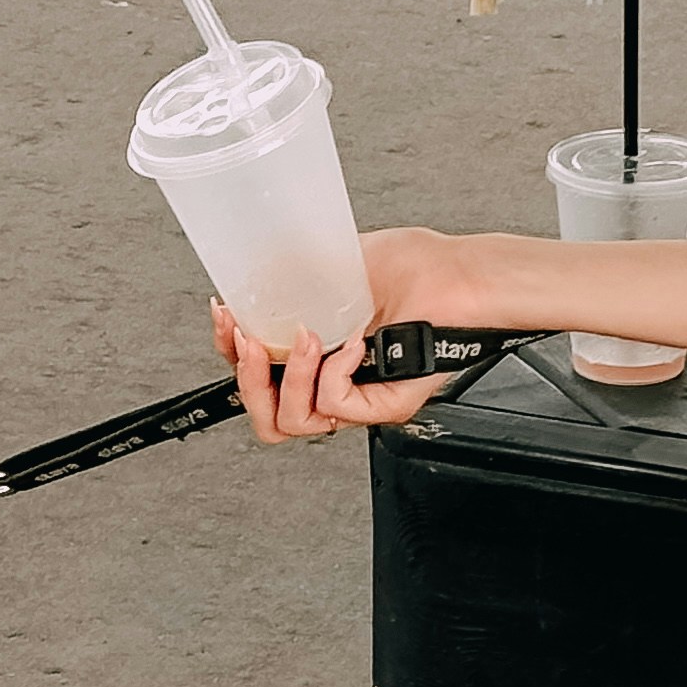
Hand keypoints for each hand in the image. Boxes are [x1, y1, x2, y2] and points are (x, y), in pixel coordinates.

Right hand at [216, 226, 480, 443]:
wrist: (460, 275)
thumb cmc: (417, 267)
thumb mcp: (335, 264)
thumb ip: (292, 280)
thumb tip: (247, 282)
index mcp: (319, 354)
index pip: (258, 376)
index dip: (231, 352)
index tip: (226, 316)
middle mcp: (336, 383)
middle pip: (267, 415)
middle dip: (245, 377)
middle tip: (247, 340)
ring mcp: (360, 398)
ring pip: (292, 422)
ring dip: (286, 377)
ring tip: (306, 338)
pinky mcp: (384, 405)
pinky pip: (335, 406)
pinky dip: (333, 371)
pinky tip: (351, 342)